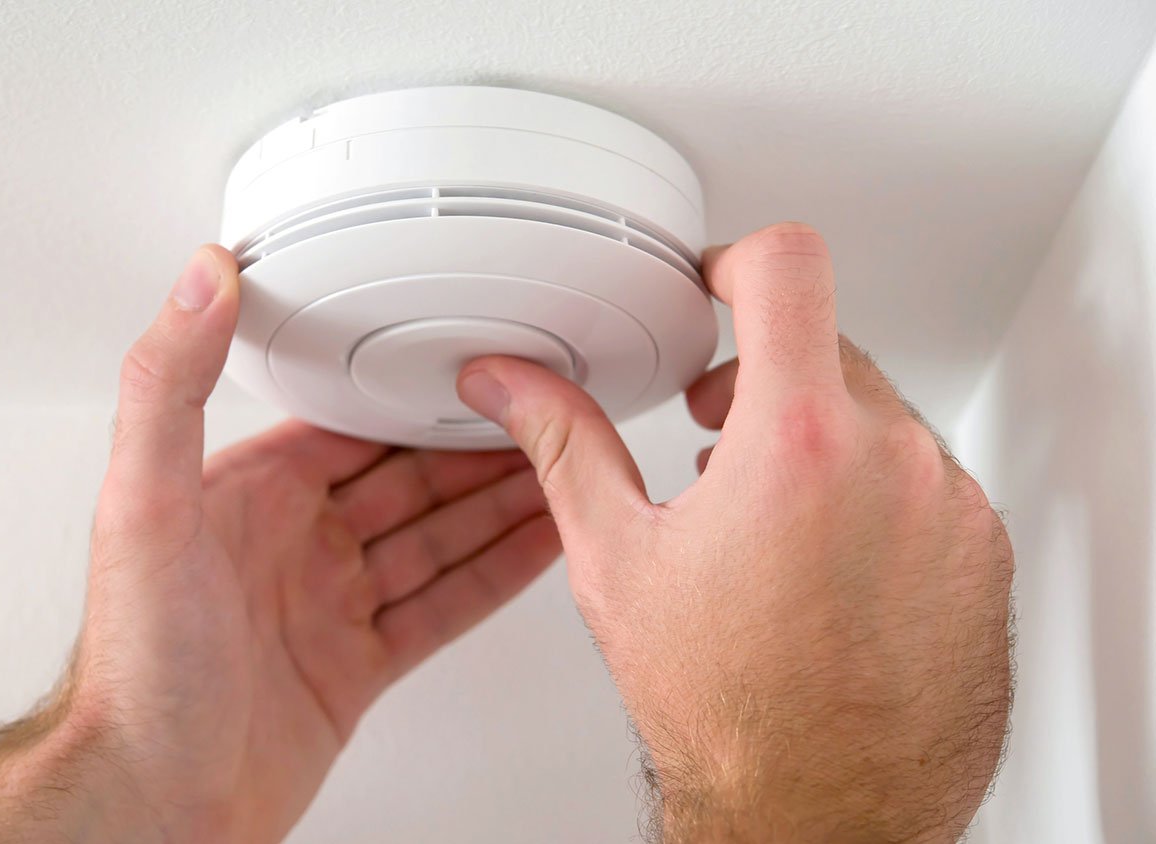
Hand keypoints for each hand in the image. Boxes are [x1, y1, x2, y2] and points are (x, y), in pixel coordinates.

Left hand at [33, 245, 561, 842]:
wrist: (154, 800)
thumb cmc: (137, 668)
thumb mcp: (144, 503)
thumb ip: (168, 385)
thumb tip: (199, 277)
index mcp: (247, 495)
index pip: (349, 422)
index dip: (415, 392)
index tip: (470, 360)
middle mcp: (290, 545)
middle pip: (406, 477)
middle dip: (476, 445)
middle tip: (547, 411)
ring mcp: (326, 607)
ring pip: (435, 538)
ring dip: (500, 503)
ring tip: (565, 468)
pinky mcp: (355, 666)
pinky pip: (442, 606)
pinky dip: (495, 576)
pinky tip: (537, 546)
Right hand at [456, 223, 1012, 841]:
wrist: (819, 813)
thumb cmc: (725, 710)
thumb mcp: (617, 558)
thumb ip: (566, 444)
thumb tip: (512, 384)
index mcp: (796, 444)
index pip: (788, 267)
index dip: (738, 260)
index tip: (719, 285)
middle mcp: (894, 463)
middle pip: (828, 346)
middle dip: (764, 377)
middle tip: (716, 438)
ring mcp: (951, 510)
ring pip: (880, 417)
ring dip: (822, 442)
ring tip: (768, 519)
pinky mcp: (982, 555)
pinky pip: (928, 482)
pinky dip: (875, 497)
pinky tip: (825, 566)